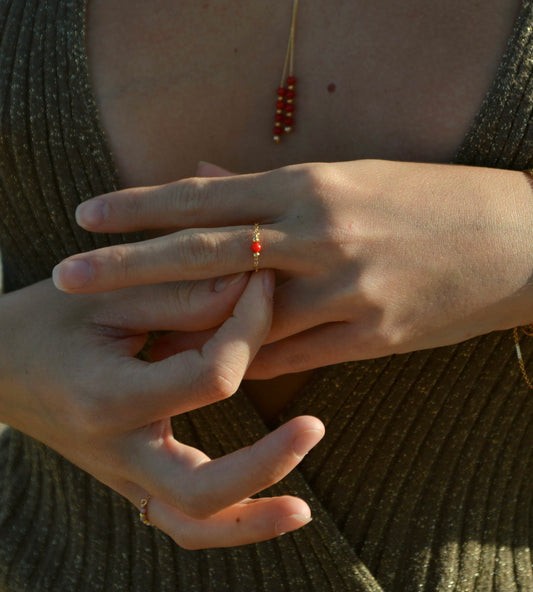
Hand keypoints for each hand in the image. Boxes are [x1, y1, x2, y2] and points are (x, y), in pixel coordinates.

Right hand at [0, 272, 323, 547]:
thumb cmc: (48, 320)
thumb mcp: (109, 294)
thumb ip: (183, 292)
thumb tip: (256, 286)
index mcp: (109, 398)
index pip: (212, 376)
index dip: (251, 326)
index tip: (264, 285)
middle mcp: (116, 451)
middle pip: (203, 489)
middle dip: (267, 461)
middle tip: (315, 427)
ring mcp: (121, 475)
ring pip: (192, 524)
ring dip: (252, 520)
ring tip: (303, 510)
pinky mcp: (130, 477)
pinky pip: (181, 517)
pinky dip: (227, 520)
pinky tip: (270, 505)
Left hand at [52, 160, 532, 376]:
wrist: (512, 241)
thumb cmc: (424, 202)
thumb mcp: (347, 177)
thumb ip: (269, 186)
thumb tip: (204, 178)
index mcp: (312, 187)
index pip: (207, 197)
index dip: (142, 207)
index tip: (86, 216)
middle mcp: (319, 237)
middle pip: (205, 253)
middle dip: (129, 265)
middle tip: (66, 275)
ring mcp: (343, 292)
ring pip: (241, 319)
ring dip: (181, 327)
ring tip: (126, 334)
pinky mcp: (367, 338)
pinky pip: (288, 355)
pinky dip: (243, 359)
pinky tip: (208, 365)